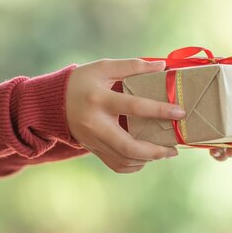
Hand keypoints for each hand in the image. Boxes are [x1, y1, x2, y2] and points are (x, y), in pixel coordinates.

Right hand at [66, 59, 184, 172]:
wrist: (51, 103)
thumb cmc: (82, 81)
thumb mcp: (103, 67)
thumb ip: (132, 66)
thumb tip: (161, 66)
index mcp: (100, 99)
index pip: (134, 106)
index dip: (159, 110)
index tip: (180, 112)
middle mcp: (96, 124)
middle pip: (128, 146)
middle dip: (155, 151)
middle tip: (174, 148)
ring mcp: (93, 140)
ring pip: (123, 159)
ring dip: (148, 159)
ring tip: (166, 152)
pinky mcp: (93, 150)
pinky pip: (117, 166)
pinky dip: (134, 165)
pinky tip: (146, 158)